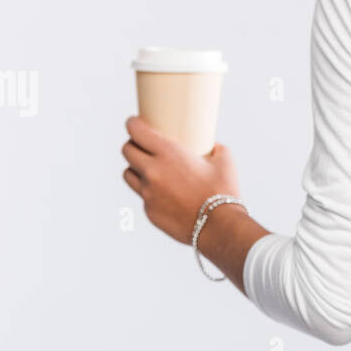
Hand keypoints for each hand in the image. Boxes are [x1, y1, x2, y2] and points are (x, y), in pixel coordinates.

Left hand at [121, 116, 240, 244]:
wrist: (219, 227)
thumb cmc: (223, 191)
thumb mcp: (224, 160)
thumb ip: (213, 147)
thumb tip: (210, 146)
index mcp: (168, 153)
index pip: (135, 131)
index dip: (132, 124)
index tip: (135, 123)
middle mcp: (152, 171)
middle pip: (127, 151)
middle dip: (133, 145)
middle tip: (144, 147)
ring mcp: (148, 193)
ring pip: (128, 174)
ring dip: (136, 169)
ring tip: (149, 170)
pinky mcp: (149, 211)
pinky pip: (143, 197)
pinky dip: (151, 193)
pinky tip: (165, 194)